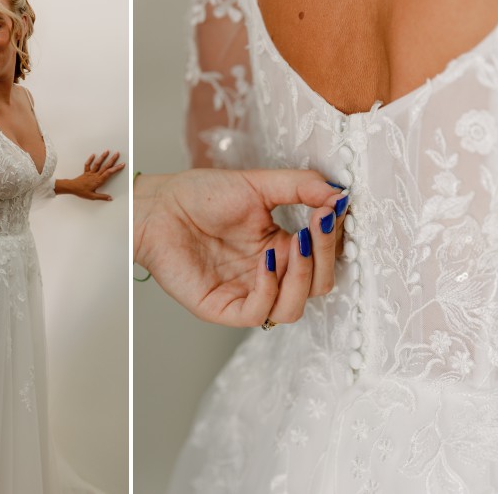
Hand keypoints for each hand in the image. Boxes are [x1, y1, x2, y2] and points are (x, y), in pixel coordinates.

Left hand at [59, 150, 125, 200]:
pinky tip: (93, 154)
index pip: (109, 173)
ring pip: (97, 164)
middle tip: (117, 154)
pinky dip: (90, 159)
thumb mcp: (92, 197)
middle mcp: (95, 175)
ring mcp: (90, 173)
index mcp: (98, 181)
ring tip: (107, 151)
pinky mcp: (86, 172)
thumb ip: (102, 197)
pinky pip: (88, 165)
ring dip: (102, 157)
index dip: (116, 168)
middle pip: (105, 166)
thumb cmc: (81, 192)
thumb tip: (110, 198)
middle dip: (112, 160)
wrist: (72, 188)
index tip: (122, 164)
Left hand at [134, 169, 346, 327]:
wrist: (158, 206)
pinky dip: (270, 288)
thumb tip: (339, 194)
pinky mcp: (223, 308)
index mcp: (282, 250)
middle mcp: (269, 276)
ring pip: (294, 308)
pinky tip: (267, 260)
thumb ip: (301, 186)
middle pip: (317, 286)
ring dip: (303, 276)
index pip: (324, 258)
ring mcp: (247, 294)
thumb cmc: (201, 196)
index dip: (333, 238)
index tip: (334, 208)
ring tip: (299, 242)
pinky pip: (259, 312)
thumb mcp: (260, 184)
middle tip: (319, 224)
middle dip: (324, 256)